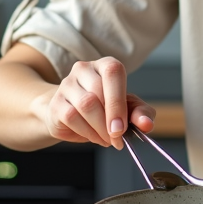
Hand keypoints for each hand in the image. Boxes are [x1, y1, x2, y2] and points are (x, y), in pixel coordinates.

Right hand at [34, 57, 155, 149]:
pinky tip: (94, 136)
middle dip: (110, 120)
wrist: (71, 115)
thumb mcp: (128, 109)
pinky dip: (87, 132)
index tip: (122, 127)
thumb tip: (146, 124)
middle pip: (98, 91)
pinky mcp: (56, 102)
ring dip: (99, 128)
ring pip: (85, 105)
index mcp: (106, 65)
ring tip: (107, 139)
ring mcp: (67, 84)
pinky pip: (71, 117)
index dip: (118, 101)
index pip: (113, 72)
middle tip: (117, 138)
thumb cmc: (105, 109)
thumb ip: (141, 113)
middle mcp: (84, 69)